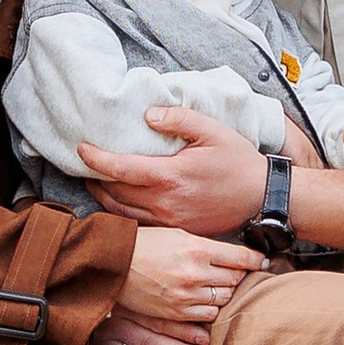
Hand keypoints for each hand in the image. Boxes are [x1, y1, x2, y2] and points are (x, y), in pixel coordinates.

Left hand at [80, 109, 268, 235]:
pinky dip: (124, 213)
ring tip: (95, 183)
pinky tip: (121, 201)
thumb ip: (179, 119)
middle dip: (95, 179)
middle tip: (84, 165)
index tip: (81, 149)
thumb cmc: (238, 162)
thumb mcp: (213, 130)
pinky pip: (141, 224)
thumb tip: (149, 115)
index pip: (121, 169)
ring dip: (105, 198)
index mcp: (171, 176)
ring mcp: (171, 220)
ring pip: (124, 213)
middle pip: (116, 194)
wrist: (262, 197)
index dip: (96, 160)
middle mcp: (166, 203)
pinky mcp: (178, 230)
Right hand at [88, 306, 221, 344]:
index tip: (205, 338)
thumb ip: (166, 300)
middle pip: (151, 341)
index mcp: (129, 303)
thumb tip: (204, 310)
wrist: (85, 301)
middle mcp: (117, 321)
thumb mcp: (143, 292)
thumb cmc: (131, 298)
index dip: (183, 330)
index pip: (159, 319)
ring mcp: (109, 340)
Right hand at [117, 221, 260, 328]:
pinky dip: (210, 309)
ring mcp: (187, 296)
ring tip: (218, 286)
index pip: (241, 258)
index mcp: (197, 248)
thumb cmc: (145, 243)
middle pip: (235, 280)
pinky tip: (205, 301)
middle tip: (237, 273)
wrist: (114, 263)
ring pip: (224, 299)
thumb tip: (229, 254)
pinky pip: (207, 316)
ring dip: (225, 293)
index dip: (255, 260)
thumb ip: (204, 246)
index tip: (261, 261)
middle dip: (239, 276)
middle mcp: (196, 273)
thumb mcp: (178, 234)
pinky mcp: (176, 312)